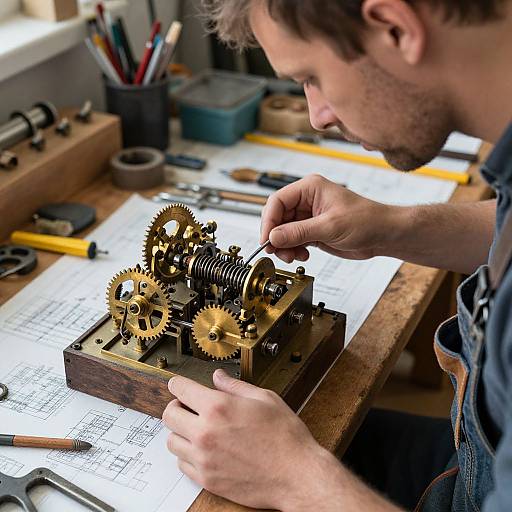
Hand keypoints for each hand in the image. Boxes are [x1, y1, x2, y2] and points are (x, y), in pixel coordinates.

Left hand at [162, 369, 327, 510]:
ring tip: (196, 428)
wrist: (296, 474)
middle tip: (187, 406)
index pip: (180, 389)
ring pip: (171, 441)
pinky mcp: (207, 479)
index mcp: (218, 408)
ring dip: (180, 431)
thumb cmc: (285, 437)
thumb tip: (219, 377)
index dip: (178, 383)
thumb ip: (235, 386)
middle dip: (177, 406)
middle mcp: (205, 433)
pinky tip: (203, 448)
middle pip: (169, 415)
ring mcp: (204, 459)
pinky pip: (182, 464)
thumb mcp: (264, 398)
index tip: (179, 385)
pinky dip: (187, 454)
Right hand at [260, 174, 397, 263]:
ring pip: (283, 231)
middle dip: (276, 236)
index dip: (269, 221)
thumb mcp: (330, 226)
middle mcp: (306, 200)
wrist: (384, 235)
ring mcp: (308, 216)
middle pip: (277, 217)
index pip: (277, 201)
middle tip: (278, 251)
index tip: (267, 239)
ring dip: (284, 246)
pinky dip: (293, 250)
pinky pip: (292, 240)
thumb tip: (273, 237)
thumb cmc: (366, 221)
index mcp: (310, 188)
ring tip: (293, 256)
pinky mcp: (312, 231)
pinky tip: (303, 255)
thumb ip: (299, 232)